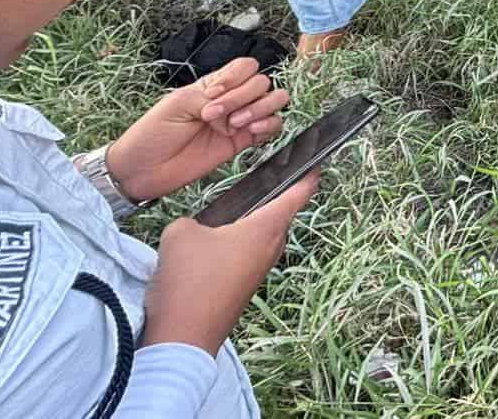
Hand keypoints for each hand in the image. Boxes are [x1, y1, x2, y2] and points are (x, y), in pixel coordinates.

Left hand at [106, 57, 290, 199]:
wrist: (143, 170)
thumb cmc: (152, 133)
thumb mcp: (178, 103)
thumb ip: (211, 97)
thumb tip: (235, 109)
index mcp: (213, 86)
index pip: (245, 67)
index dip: (236, 77)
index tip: (213, 95)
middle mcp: (230, 100)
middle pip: (261, 82)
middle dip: (242, 96)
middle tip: (215, 115)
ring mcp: (238, 121)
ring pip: (274, 100)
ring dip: (260, 108)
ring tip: (235, 124)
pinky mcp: (243, 142)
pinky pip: (273, 127)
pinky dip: (269, 124)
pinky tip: (253, 130)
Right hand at [141, 171, 318, 354]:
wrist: (183, 337)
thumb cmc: (189, 281)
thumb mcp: (182, 233)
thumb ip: (194, 220)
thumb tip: (198, 229)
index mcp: (267, 228)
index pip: (299, 193)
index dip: (309, 174)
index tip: (316, 160)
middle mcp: (272, 248)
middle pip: (279, 214)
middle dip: (269, 198)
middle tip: (256, 181)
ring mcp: (260, 270)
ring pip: (261, 236)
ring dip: (248, 225)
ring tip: (223, 213)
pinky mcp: (246, 287)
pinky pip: (247, 255)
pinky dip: (236, 246)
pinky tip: (211, 247)